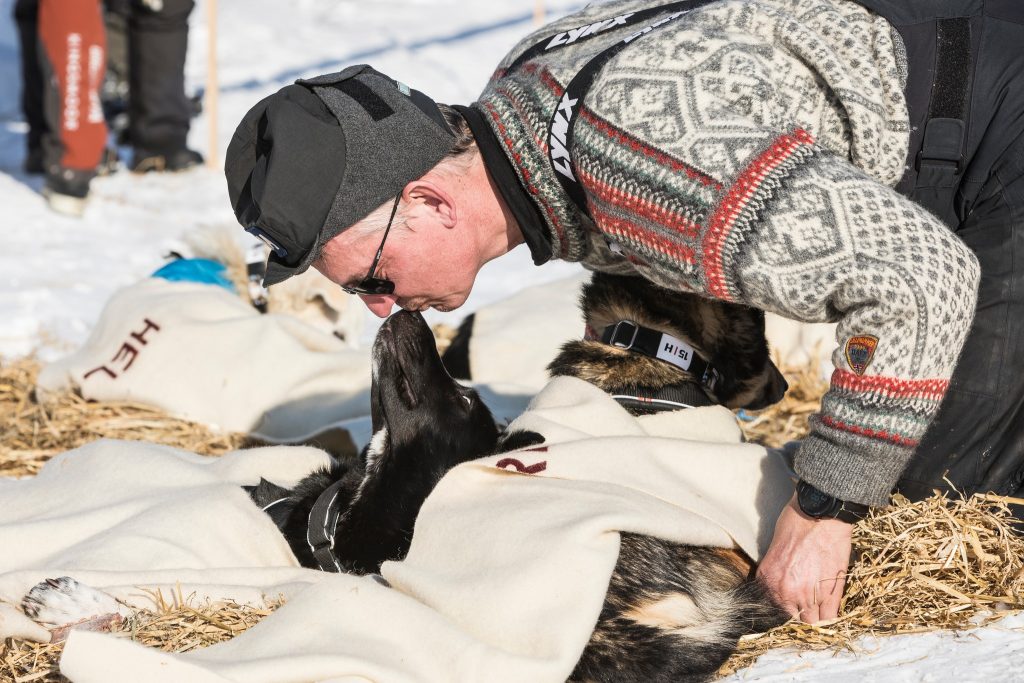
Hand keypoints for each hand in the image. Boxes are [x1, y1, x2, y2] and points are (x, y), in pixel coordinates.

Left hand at [756, 493, 852, 622]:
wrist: (820, 514)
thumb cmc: (796, 523)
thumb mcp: (774, 547)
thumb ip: (775, 572)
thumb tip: (780, 584)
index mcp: (768, 578)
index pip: (771, 607)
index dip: (782, 606)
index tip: (788, 604)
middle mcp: (785, 591)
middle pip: (791, 618)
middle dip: (798, 612)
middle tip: (804, 604)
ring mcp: (809, 595)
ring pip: (811, 621)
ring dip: (814, 614)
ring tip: (817, 604)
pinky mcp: (831, 592)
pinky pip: (829, 616)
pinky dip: (829, 614)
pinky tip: (828, 606)